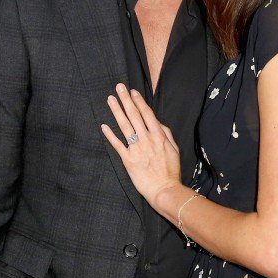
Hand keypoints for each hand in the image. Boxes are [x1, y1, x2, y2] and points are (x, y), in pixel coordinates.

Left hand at [102, 85, 182, 206]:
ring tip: (110, 100)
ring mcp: (136, 149)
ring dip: (117, 111)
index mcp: (159, 136)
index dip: (139, 101)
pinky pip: (117, 144)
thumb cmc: (171, 170)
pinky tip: (103, 125)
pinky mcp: (128, 160)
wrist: (164, 189)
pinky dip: (110, 134)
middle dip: (126, 100)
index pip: (147, 114)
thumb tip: (157, 123)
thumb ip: (166, 134)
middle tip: (119, 87)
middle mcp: (147, 139)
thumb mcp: (174, 149)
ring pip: (124, 126)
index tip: (132, 92)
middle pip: (134, 116)